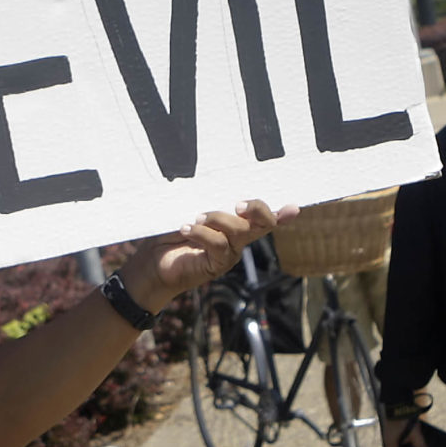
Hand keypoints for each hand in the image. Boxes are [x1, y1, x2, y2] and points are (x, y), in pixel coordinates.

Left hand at [138, 201, 289, 309]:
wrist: (151, 261)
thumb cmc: (171, 231)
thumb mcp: (189, 209)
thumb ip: (206, 198)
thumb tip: (211, 181)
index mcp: (236, 221)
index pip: (265, 214)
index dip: (283, 212)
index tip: (294, 206)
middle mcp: (238, 237)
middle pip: (264, 222)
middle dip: (257, 209)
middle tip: (238, 204)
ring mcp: (229, 253)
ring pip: (240, 231)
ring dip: (218, 219)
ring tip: (196, 218)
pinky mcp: (217, 265)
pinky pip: (218, 245)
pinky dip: (202, 233)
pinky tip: (185, 228)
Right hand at [383, 415, 425, 446]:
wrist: (397, 402)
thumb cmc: (403, 419)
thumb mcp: (414, 433)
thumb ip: (421, 446)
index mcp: (391, 444)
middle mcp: (388, 440)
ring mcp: (389, 433)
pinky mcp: (393, 427)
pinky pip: (397, 440)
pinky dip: (403, 444)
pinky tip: (411, 442)